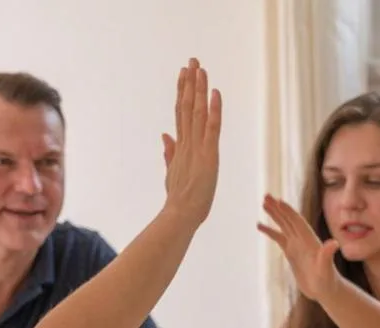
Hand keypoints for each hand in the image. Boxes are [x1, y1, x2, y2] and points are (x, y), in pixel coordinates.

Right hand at [161, 58, 221, 226]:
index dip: (182, 92)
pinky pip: (212, 128)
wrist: (180, 215)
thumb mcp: (173, 172)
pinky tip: (215, 93)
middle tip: (192, 60)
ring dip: (198, 89)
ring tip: (199, 67)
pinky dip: (213, 109)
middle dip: (189, 83)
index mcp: (180, 147)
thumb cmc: (179, 199)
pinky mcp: (208, 155)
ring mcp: (196, 148)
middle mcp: (187, 143)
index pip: (181, 114)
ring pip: (196, 112)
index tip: (183, 74)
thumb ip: (169, 152)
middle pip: (186, 107)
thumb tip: (164, 135)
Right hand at [258, 194, 339, 301]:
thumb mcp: (327, 269)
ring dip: (274, 214)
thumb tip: (334, 243)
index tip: (278, 200)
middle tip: (266, 196)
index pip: (297, 222)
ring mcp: (296, 245)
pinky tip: (260, 225)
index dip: (288, 211)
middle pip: (288, 219)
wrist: (326, 290)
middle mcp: (303, 239)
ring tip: (263, 203)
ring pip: (283, 225)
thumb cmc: (328, 281)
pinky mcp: (291, 253)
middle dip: (278, 208)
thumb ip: (328, 256)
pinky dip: (269, 231)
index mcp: (310, 240)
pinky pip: (279, 238)